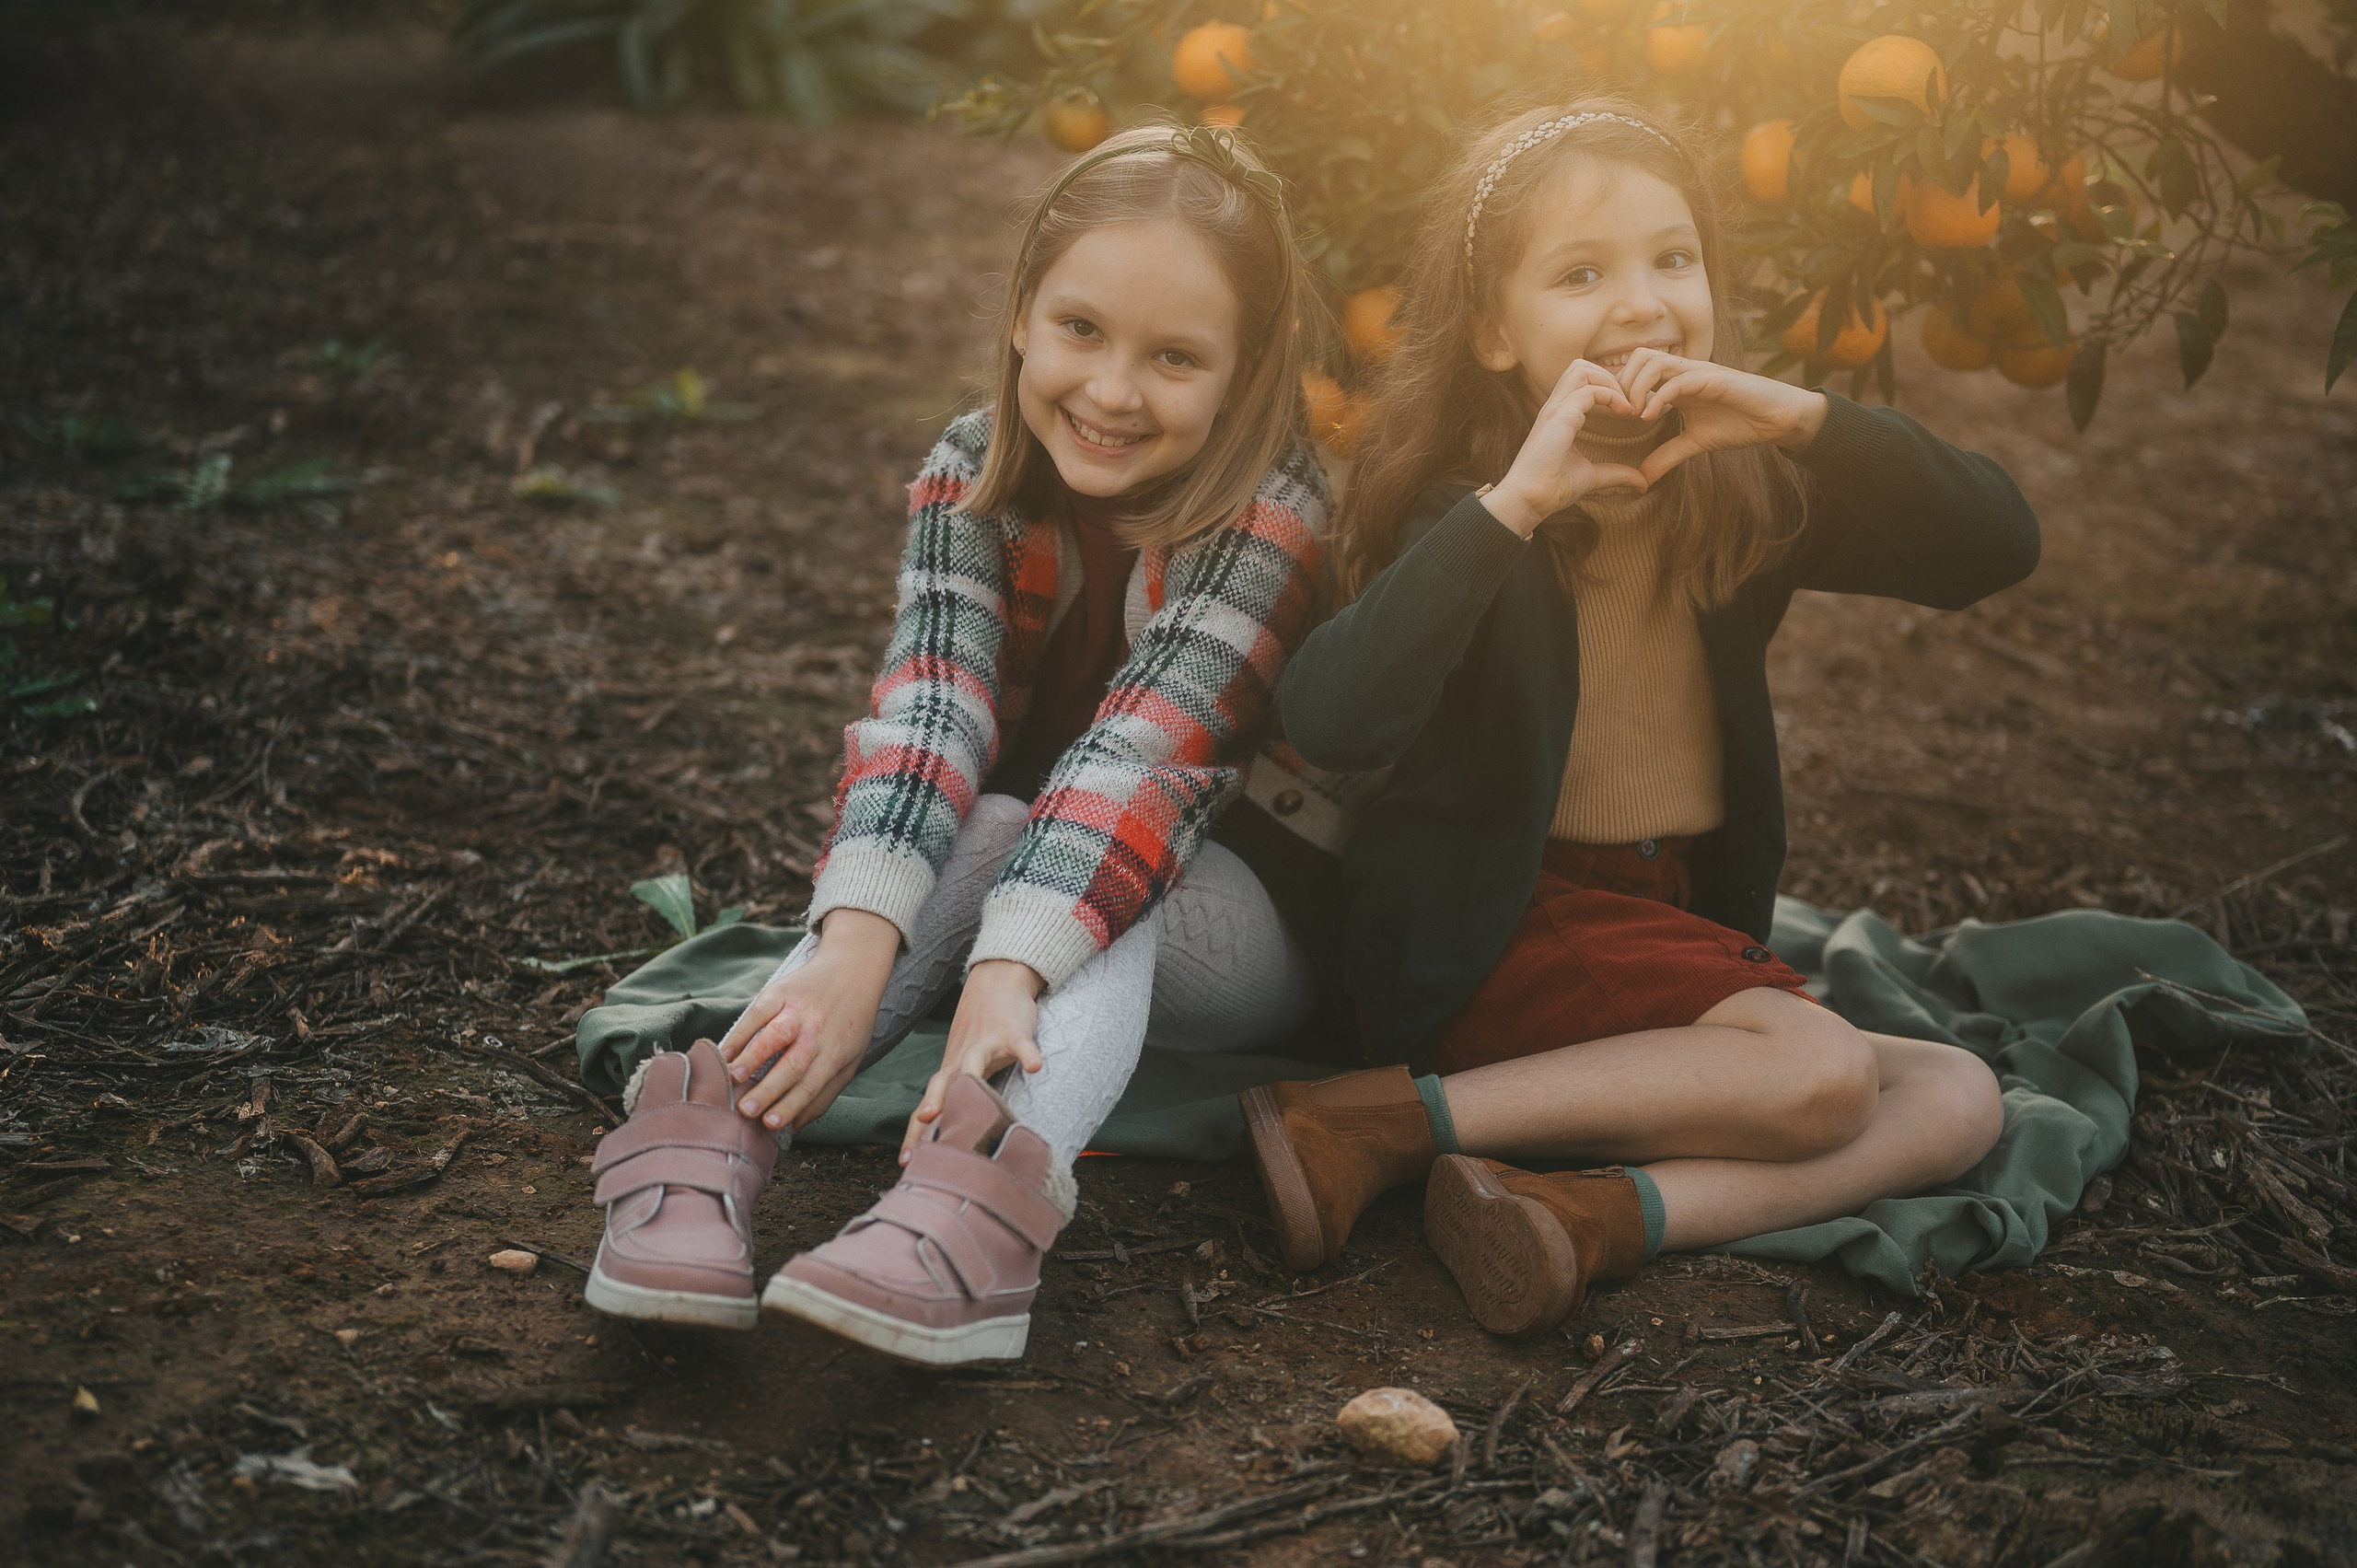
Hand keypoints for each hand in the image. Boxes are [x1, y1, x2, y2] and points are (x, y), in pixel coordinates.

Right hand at [719, 907, 897, 1131]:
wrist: (852, 969)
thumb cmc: (850, 1024)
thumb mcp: (850, 1060)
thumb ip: (824, 1095)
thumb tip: (795, 1128)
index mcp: (835, 1053)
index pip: (811, 1084)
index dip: (791, 1105)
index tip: (770, 1124)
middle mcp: (816, 1033)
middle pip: (792, 1064)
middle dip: (769, 1089)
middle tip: (745, 1110)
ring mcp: (797, 1011)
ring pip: (774, 1036)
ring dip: (752, 1058)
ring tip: (732, 1078)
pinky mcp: (779, 992)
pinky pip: (756, 1013)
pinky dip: (740, 1032)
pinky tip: (725, 1051)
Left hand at [900, 959, 1044, 1161]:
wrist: (995, 983)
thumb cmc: (980, 1033)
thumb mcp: (964, 1065)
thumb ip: (957, 1095)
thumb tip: (949, 1137)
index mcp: (950, 1072)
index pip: (926, 1107)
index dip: (915, 1134)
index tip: (905, 1162)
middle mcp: (963, 1060)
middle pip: (942, 1085)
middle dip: (933, 1106)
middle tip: (925, 1128)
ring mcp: (987, 1044)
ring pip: (974, 1063)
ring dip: (969, 1080)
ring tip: (971, 1101)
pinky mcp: (1013, 1032)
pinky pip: (1021, 1044)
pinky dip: (1028, 1055)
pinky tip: (1035, 1067)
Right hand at [1481, 360, 1649, 537]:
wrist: (1529, 500)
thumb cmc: (1551, 489)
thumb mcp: (1591, 477)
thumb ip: (1616, 473)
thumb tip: (1642, 482)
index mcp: (1558, 416)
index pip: (1580, 381)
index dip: (1606, 386)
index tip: (1627, 409)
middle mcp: (1555, 407)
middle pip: (1579, 366)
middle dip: (1608, 375)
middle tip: (1627, 400)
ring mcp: (1555, 409)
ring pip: (1581, 368)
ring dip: (1608, 380)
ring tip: (1625, 403)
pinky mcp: (1560, 417)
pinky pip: (1589, 390)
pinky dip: (1612, 396)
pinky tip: (1625, 412)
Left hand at [1614, 351, 1828, 486]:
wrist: (1777, 419)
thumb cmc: (1739, 423)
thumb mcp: (1695, 443)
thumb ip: (1667, 455)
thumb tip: (1642, 478)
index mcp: (1677, 381)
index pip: (1637, 369)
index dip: (1621, 388)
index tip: (1616, 416)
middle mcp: (1685, 371)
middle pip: (1640, 356)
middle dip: (1623, 382)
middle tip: (1622, 413)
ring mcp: (1699, 372)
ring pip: (1655, 361)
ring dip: (1637, 386)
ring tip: (1635, 414)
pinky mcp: (1715, 379)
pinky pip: (1680, 380)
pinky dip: (1659, 397)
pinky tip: (1651, 417)